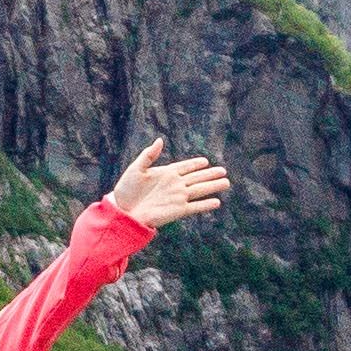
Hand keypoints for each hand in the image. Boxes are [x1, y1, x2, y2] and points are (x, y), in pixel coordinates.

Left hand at [104, 144, 231, 231]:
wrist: (124, 210)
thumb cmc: (127, 189)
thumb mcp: (136, 168)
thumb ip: (148, 155)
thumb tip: (160, 140)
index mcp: (166, 173)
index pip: (185, 167)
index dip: (195, 164)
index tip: (206, 161)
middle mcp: (175, 184)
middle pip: (197, 177)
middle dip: (210, 174)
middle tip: (224, 170)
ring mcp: (177, 197)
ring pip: (200, 190)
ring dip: (212, 186)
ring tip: (226, 182)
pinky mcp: (177, 210)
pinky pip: (195, 206)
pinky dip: (205, 204)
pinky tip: (216, 202)